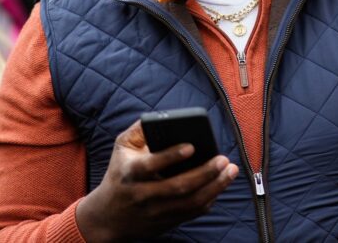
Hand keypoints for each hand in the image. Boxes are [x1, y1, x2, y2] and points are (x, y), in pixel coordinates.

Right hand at [75, 119, 237, 241]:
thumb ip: (140, 128)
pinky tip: (221, 185)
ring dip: (214, 187)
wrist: (107, 217)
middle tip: (224, 159)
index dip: (171, 156)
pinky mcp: (165, 222)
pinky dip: (209, 199)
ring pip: (189, 203)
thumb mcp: (122, 147)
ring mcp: (155, 211)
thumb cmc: (120, 173)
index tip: (191, 146)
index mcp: (130, 173)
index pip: (151, 165)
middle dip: (204, 173)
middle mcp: (142, 194)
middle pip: (177, 187)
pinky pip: (192, 213)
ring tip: (230, 171)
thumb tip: (163, 116)